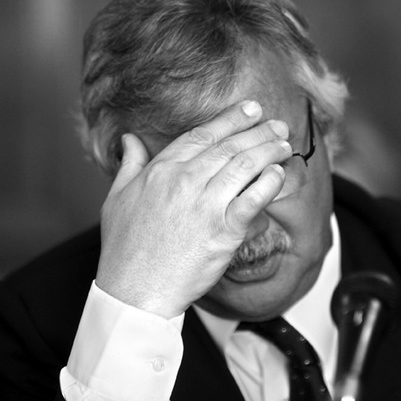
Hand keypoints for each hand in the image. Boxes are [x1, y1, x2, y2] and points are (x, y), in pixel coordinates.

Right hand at [96, 101, 291, 317]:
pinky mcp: (224, 231)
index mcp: (161, 171)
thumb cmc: (125, 249)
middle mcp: (185, 181)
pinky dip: (269, 183)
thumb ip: (130, 165)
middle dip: (257, 131)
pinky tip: (278, 173)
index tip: (250, 110)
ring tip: (283, 145)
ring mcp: (206, 205)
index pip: (202, 135)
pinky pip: (253, 200)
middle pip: (229, 146)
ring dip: (268, 151)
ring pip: (244, 166)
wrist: (135, 290)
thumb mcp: (117, 198)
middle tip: (277, 123)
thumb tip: (130, 140)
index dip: (230, 119)